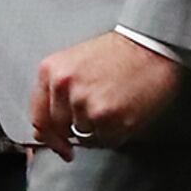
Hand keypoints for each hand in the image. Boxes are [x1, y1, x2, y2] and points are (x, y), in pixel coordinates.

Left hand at [28, 31, 186, 158]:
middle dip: (78, 129)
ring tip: (115, 104)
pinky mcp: (109, 118)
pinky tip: (125, 111)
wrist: (152, 45)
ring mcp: (86, 104)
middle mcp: (64, 88)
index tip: (58, 144)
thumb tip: (41, 132)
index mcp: (51, 71)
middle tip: (99, 114)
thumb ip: (55, 94)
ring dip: (99, 129)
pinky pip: (106, 141)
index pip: (38, 118)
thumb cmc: (118, 53)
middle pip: (62, 130)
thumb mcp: (74, 63)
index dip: (48, 137)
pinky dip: (116, 133)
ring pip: (85, 136)